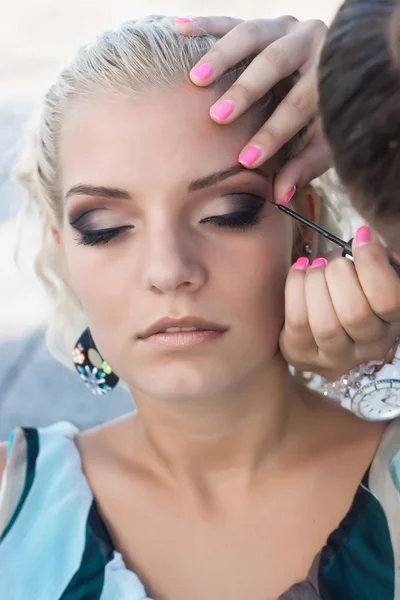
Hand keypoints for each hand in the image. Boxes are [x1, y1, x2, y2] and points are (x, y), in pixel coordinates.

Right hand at [175, 15, 331, 202]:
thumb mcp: (324, 143)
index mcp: (328, 72)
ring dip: (221, 55)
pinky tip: (180, 29)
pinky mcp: (263, 22)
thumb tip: (280, 196)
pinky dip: (205, 25)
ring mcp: (284, 27)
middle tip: (218, 115)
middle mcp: (310, 42)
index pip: (298, 104)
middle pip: (275, 61)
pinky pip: (231, 20)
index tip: (245, 160)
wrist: (336, 70)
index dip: (273, 134)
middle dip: (245, 90)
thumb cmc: (325, 116)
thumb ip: (304, 166)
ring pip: (251, 33)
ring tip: (196, 79)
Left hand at [279, 226, 399, 379]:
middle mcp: (370, 347)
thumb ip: (375, 258)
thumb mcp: (373, 274)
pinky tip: (300, 271)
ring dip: (316, 283)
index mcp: (394, 322)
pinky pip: (298, 321)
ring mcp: (335, 357)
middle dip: (339, 274)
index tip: (361, 238)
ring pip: (325, 324)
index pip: (389, 300)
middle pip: (355, 314)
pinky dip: (295, 288)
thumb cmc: (353, 289)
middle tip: (333, 261)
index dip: (373, 264)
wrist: (323, 320)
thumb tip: (363, 238)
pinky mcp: (301, 355)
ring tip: (315, 267)